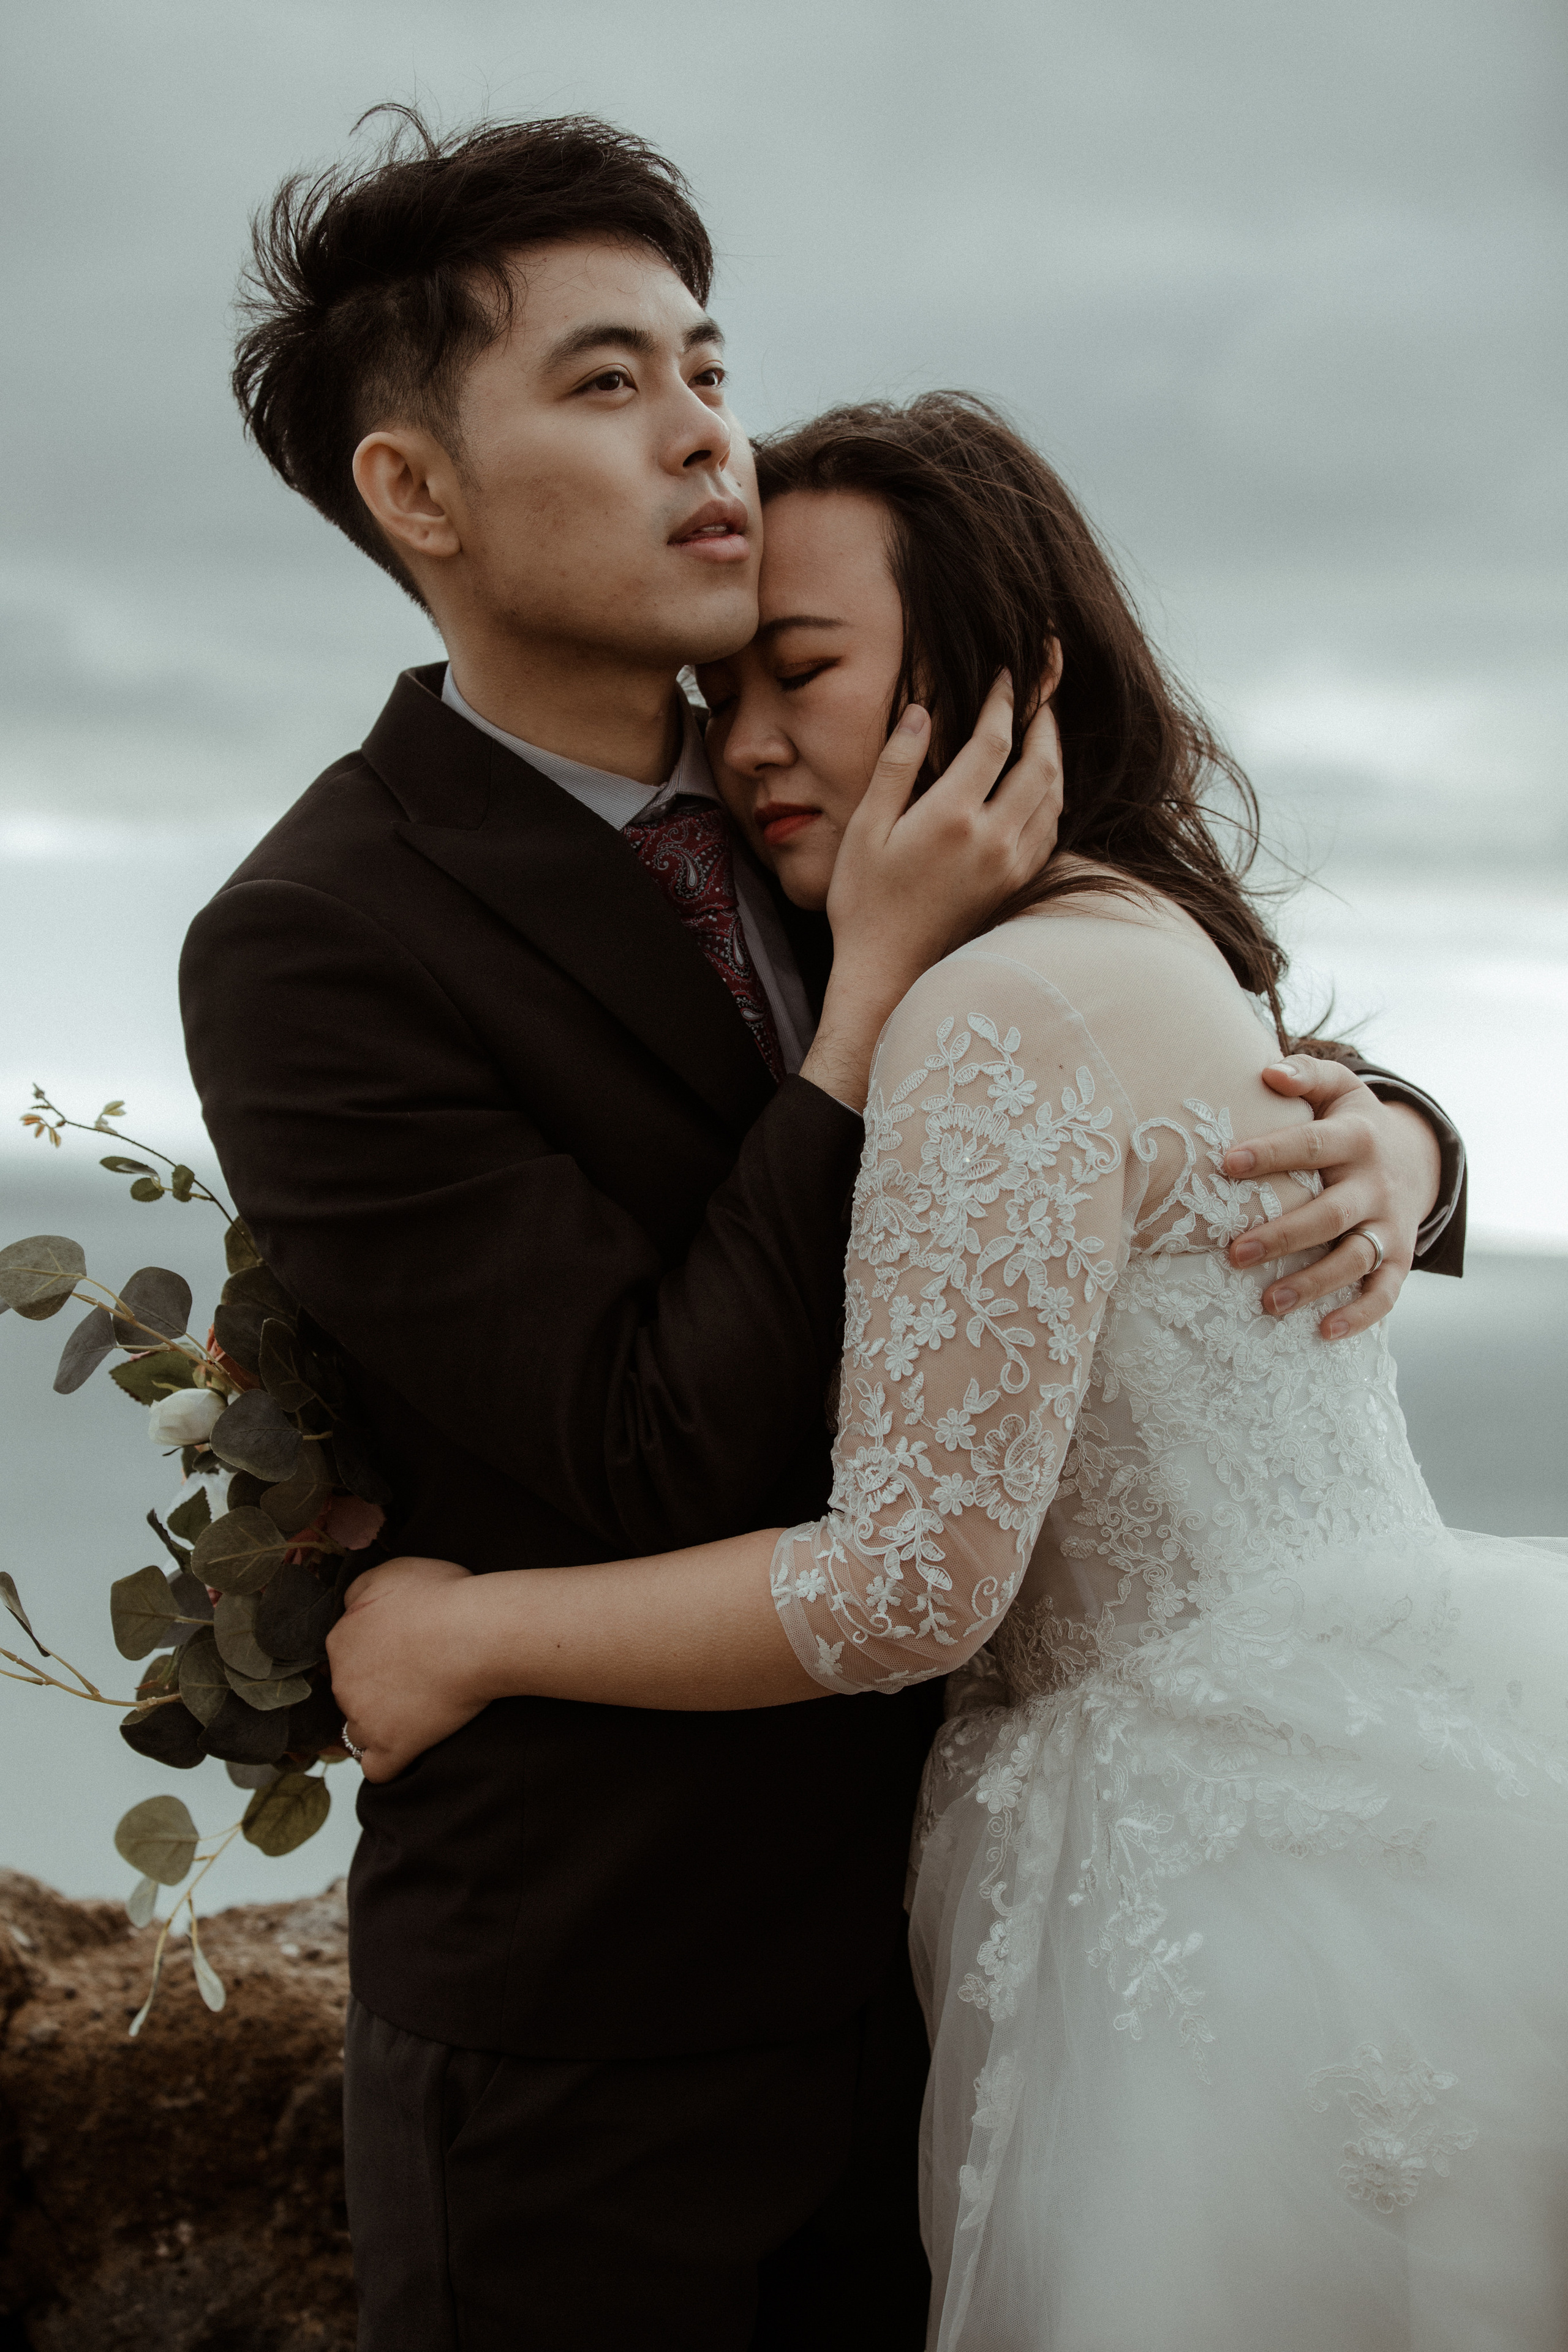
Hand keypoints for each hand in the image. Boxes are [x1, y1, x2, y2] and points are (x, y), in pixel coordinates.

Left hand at [327, 1554, 482, 1782]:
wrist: (475, 1633)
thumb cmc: (441, 1597)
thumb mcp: (391, 1571)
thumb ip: (359, 1590)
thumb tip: (347, 1606)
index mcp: (341, 1639)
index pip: (345, 1654)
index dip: (374, 1653)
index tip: (404, 1650)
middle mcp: (342, 1682)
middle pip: (349, 1693)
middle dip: (374, 1689)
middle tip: (417, 1676)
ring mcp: (365, 1719)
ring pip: (358, 1730)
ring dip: (378, 1725)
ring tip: (415, 1712)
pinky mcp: (392, 1747)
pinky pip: (377, 1769)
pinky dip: (389, 1763)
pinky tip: (405, 1750)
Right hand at [803, 674, 1061, 1106]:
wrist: (887, 974)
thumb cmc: (864, 902)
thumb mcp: (865, 828)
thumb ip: (897, 765)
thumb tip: (922, 710)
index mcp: (952, 817)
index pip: (995, 740)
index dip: (1005, 700)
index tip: (1009, 672)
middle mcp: (992, 839)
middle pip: (1041, 764)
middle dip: (1045, 721)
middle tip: (1044, 693)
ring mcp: (1010, 866)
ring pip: (1053, 798)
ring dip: (1055, 758)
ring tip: (1045, 732)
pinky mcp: (1015, 887)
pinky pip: (1049, 831)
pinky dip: (1052, 798)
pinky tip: (1041, 788)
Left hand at [1221, 1055, 1442, 1339]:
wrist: (1416, 1156)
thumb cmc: (1352, 1121)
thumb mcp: (1340, 1088)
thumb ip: (1306, 1074)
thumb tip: (1268, 1072)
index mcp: (1357, 1138)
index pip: (1313, 1145)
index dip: (1272, 1153)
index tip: (1226, 1163)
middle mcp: (1375, 1185)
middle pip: (1330, 1214)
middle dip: (1283, 1236)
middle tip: (1234, 1253)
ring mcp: (1390, 1225)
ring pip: (1354, 1259)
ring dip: (1313, 1283)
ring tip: (1268, 1304)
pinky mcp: (1399, 1258)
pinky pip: (1385, 1293)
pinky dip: (1361, 1315)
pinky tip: (1325, 1332)